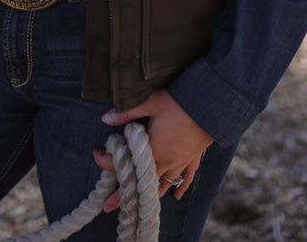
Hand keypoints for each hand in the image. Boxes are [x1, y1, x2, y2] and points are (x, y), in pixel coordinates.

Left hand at [93, 89, 212, 211]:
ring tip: (138, 204)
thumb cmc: (178, 102)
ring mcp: (179, 163)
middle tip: (107, 205)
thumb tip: (105, 118)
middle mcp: (165, 162)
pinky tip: (175, 197)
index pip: (125, 163)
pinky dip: (179, 189)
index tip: (96, 155)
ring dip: (149, 194)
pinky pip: (185, 180)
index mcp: (152, 149)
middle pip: (141, 184)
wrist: (210, 105)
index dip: (106, 162)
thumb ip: (128, 112)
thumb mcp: (150, 102)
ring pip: (162, 186)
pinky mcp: (192, 160)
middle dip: (123, 194)